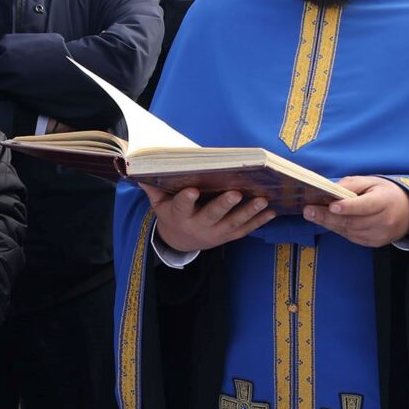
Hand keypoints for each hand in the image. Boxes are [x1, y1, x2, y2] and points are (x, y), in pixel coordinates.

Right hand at [140, 182, 274, 253]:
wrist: (180, 242)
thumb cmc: (170, 214)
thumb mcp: (158, 203)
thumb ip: (152, 186)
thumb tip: (136, 167)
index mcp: (179, 216)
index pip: (181, 206)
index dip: (186, 199)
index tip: (192, 190)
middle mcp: (198, 226)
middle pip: (212, 216)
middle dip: (224, 205)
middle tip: (236, 193)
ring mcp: (215, 233)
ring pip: (233, 223)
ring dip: (249, 212)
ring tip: (263, 200)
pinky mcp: (228, 237)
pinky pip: (245, 230)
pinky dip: (259, 221)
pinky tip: (272, 211)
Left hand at [304, 175, 408, 247]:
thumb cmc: (387, 193)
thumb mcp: (373, 181)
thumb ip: (353, 184)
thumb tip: (332, 189)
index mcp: (385, 202)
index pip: (365, 206)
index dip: (348, 207)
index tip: (331, 205)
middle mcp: (383, 221)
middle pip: (352, 221)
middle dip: (328, 216)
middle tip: (309, 211)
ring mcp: (379, 235)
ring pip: (349, 231)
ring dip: (329, 223)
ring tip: (312, 214)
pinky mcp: (374, 243)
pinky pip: (351, 237)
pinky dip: (338, 229)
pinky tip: (327, 221)